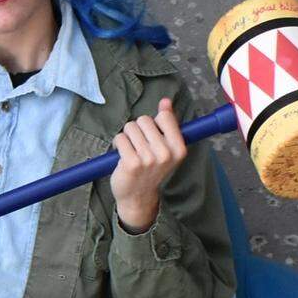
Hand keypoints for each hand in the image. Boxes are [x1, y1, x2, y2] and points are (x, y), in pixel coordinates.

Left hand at [111, 98, 186, 231]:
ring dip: (127, 137)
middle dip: (138, 130)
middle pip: (144, 120)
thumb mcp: (165, 147)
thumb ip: (167, 122)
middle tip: (140, 147)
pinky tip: (123, 156)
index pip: (164, 117)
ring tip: (132, 151)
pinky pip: (120, 138)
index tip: (153, 137)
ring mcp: (148, 159)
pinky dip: (118, 144)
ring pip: (130, 127)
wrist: (138, 196)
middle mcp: (166, 153)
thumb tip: (165, 101)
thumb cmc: (151, 168)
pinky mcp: (131, 163)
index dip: (154, 123)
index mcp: (179, 148)